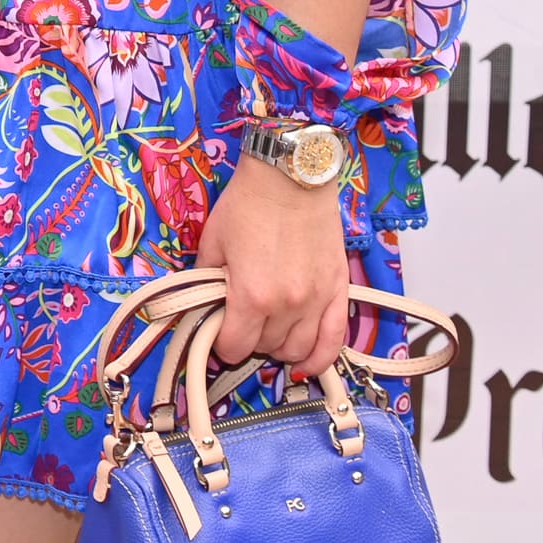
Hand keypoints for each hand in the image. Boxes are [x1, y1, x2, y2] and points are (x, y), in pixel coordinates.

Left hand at [195, 149, 351, 378]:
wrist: (292, 177)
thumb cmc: (248, 204)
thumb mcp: (213, 241)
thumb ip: (206, 280)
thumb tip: (204, 305)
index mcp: (251, 296)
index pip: (234, 346)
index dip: (222, 342)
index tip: (219, 331)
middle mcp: (287, 306)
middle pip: (266, 348)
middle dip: (249, 339)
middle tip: (242, 321)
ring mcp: (317, 301)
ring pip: (298, 349)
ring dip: (280, 347)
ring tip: (269, 331)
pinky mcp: (338, 291)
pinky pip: (334, 341)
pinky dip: (320, 358)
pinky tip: (307, 365)